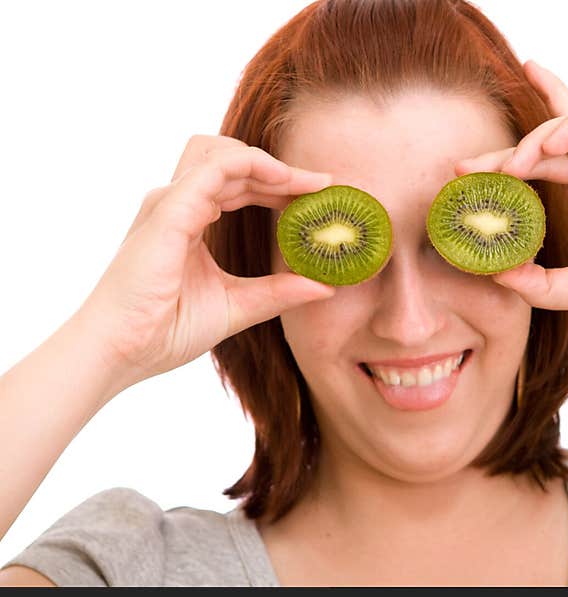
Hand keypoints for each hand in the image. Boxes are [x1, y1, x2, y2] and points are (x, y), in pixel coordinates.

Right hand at [79, 135, 335, 385]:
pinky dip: (252, 166)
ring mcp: (170, 203)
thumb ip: (278, 292)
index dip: (280, 184)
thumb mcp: (239, 306)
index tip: (319, 197)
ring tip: (308, 184)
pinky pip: (214, 169)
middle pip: (233, 161)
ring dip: (269, 162)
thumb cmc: (165, 331)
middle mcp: (177, 204)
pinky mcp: (169, 211)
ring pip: (222, 153)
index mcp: (188, 220)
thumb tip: (324, 287)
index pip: (238, 183)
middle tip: (323, 188)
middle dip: (281, 170)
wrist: (122, 351)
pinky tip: (284, 181)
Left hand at [456, 61, 567, 341]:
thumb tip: (495, 274)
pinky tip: (541, 150)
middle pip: (551, 143)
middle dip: (505, 150)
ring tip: (504, 167)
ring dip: (533, 139)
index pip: (549, 163)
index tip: (467, 174)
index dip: (508, 161)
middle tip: (464, 166)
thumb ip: (539, 282)